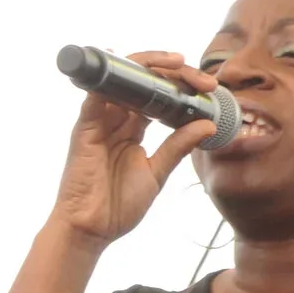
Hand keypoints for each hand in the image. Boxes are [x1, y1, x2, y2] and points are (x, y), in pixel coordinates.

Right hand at [49, 50, 222, 250]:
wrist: (92, 228)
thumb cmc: (119, 204)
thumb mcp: (157, 172)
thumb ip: (178, 147)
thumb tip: (207, 124)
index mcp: (132, 128)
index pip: (155, 94)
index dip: (179, 85)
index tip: (208, 86)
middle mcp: (115, 119)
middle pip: (141, 81)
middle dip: (173, 72)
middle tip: (203, 78)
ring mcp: (99, 121)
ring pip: (120, 80)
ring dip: (149, 67)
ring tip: (179, 64)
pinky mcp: (85, 128)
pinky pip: (96, 96)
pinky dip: (112, 80)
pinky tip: (133, 70)